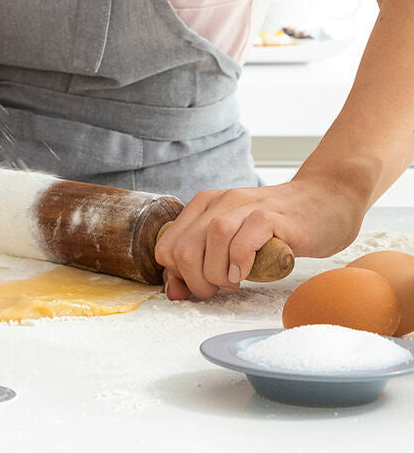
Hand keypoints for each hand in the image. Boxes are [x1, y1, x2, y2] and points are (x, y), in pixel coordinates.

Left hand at [154, 177, 365, 300]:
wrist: (324, 200)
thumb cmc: (277, 229)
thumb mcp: (232, 242)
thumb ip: (202, 260)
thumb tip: (174, 291)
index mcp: (203, 206)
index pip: (167, 247)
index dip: (179, 275)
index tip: (202, 285)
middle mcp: (220, 202)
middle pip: (184, 246)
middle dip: (196, 280)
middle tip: (220, 288)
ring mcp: (247, 207)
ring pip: (212, 237)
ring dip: (219, 272)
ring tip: (235, 281)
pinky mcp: (274, 217)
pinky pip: (246, 237)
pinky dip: (240, 260)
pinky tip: (246, 272)